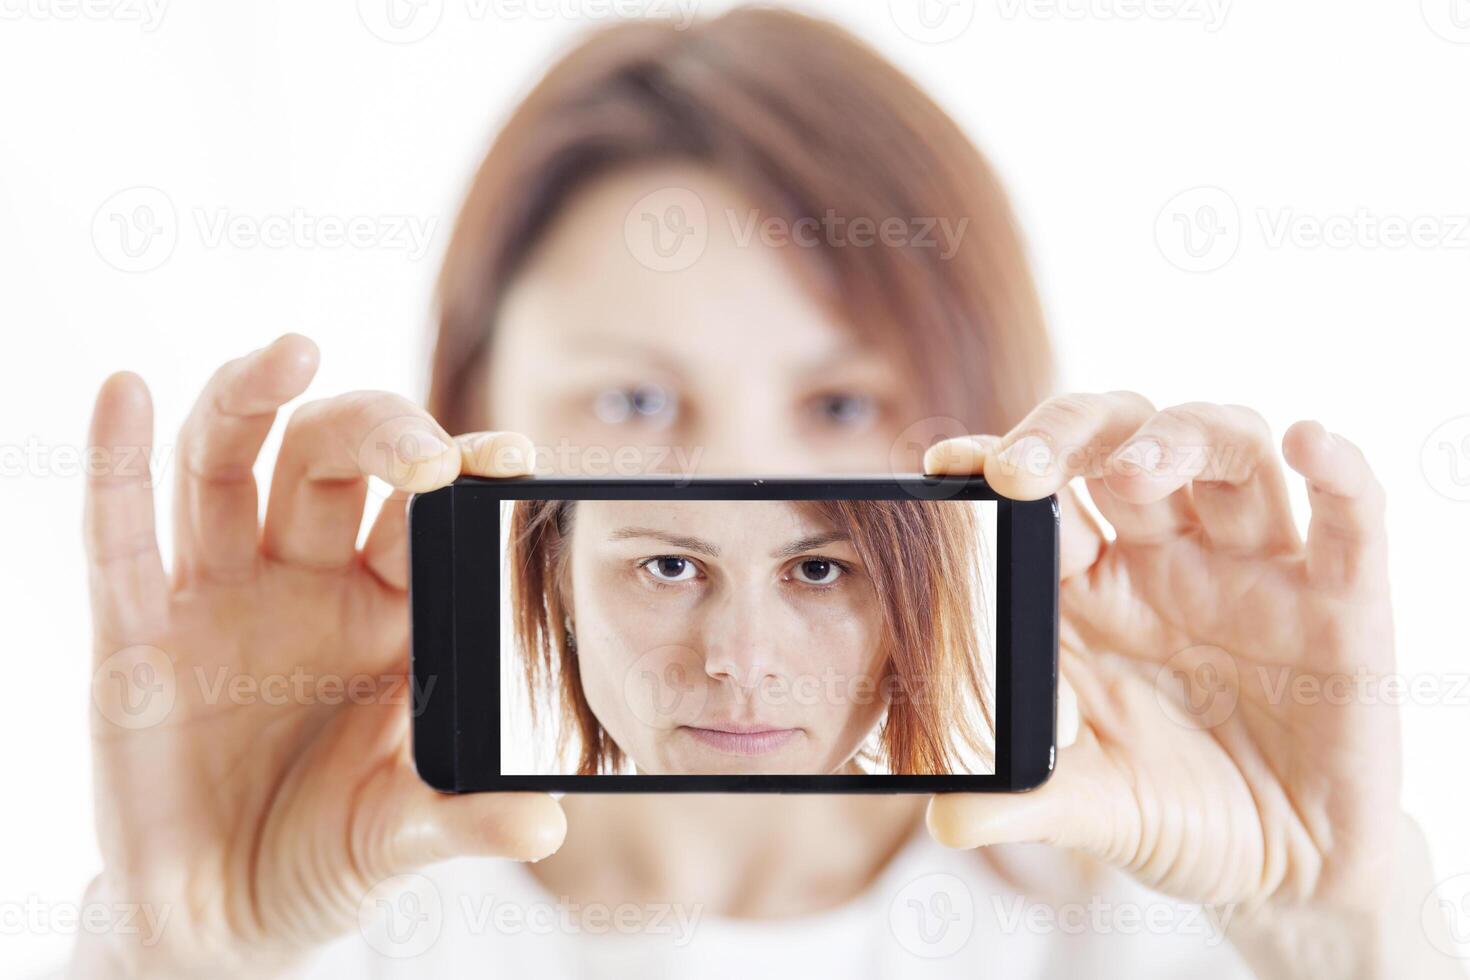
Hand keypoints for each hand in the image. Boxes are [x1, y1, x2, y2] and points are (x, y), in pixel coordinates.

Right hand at [76, 334, 562, 978]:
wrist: (221, 918)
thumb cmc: (328, 854)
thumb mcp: (403, 835)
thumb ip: (468, 818)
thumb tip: (546, 820)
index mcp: (390, 612)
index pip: (428, 516)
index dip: (465, 473)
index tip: (511, 452)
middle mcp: (307, 583)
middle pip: (332, 465)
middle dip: (377, 434)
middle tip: (419, 451)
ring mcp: (221, 597)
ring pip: (229, 468)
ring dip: (253, 402)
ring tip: (292, 351)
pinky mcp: (136, 633)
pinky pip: (121, 537)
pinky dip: (116, 464)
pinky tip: (127, 395)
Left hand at [922, 392, 1400, 918]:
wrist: (1286, 875)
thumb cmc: (1175, 814)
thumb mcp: (1090, 808)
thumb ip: (1021, 799)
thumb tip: (945, 817)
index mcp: (1088, 587)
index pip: (1038, 493)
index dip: (995, 461)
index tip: (948, 465)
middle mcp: (1166, 557)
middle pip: (1121, 439)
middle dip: (1070, 433)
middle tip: (1022, 469)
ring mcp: (1253, 569)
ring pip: (1227, 447)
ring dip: (1178, 438)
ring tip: (1133, 475)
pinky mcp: (1342, 601)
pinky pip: (1352, 515)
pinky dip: (1341, 469)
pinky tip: (1313, 444)